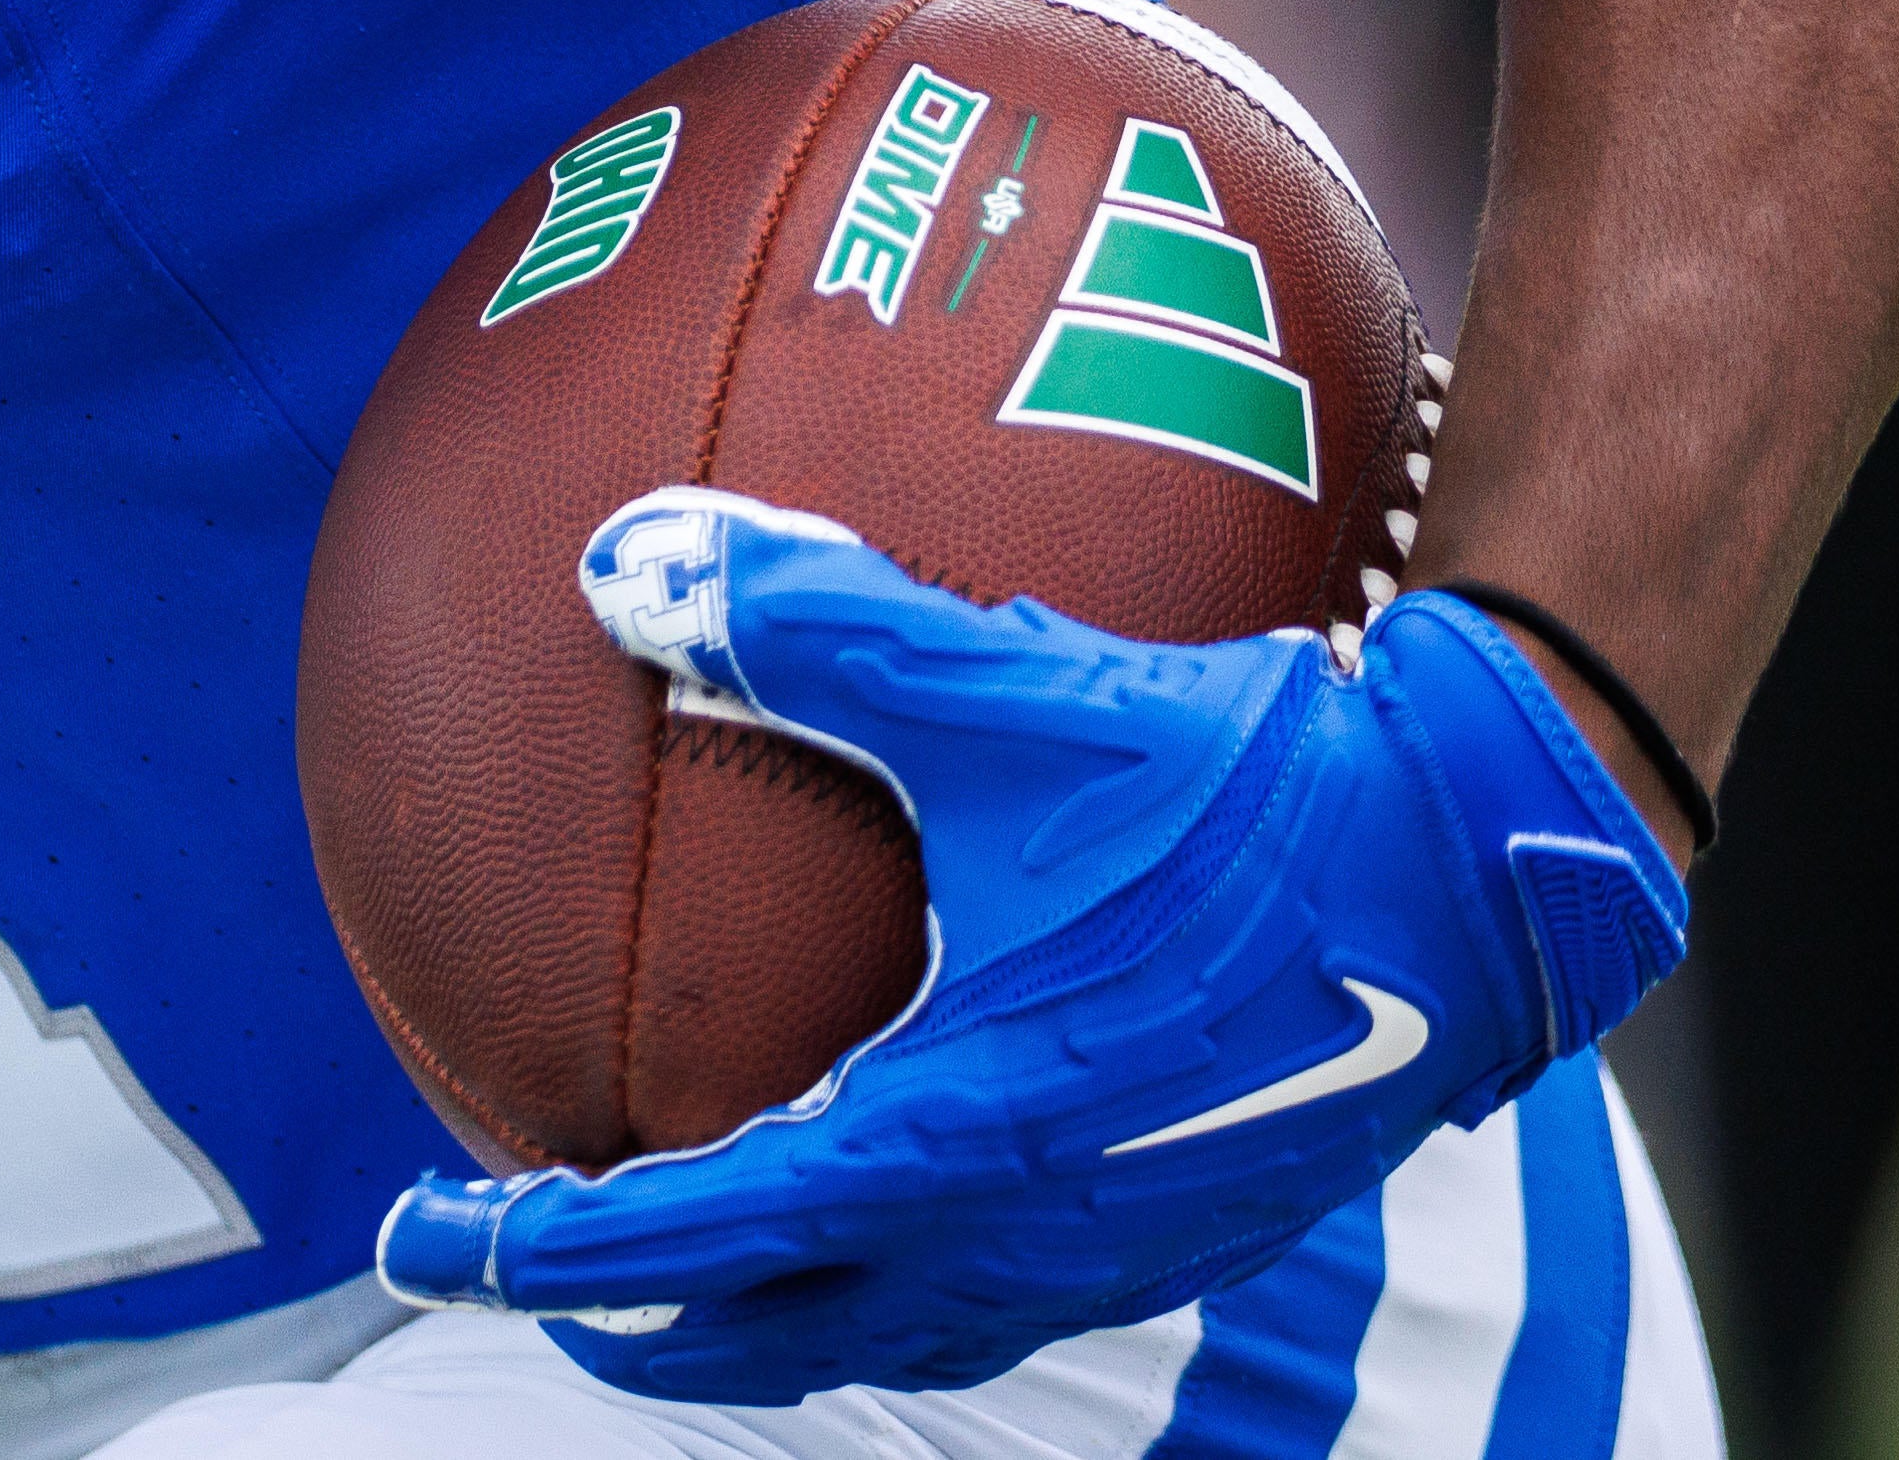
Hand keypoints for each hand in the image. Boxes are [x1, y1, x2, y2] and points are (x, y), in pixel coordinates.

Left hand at [370, 490, 1685, 1401]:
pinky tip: (898, 1181)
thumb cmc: (1243, 784)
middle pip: (775, 1340)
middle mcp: (1020, 1231)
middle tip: (530, 1282)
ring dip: (770, 1320)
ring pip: (893, 1334)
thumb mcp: (1004, 691)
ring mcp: (1117, 1245)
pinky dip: (897, 1271)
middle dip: (634, 1332)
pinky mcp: (1191, 1218)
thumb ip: (808, 621)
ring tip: (690, 1278)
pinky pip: (998, 1288)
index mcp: (946, 1139)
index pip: (684, 1237)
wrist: (1481, 864)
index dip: (533, 1247)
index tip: (418, 1237)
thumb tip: (629, 557)